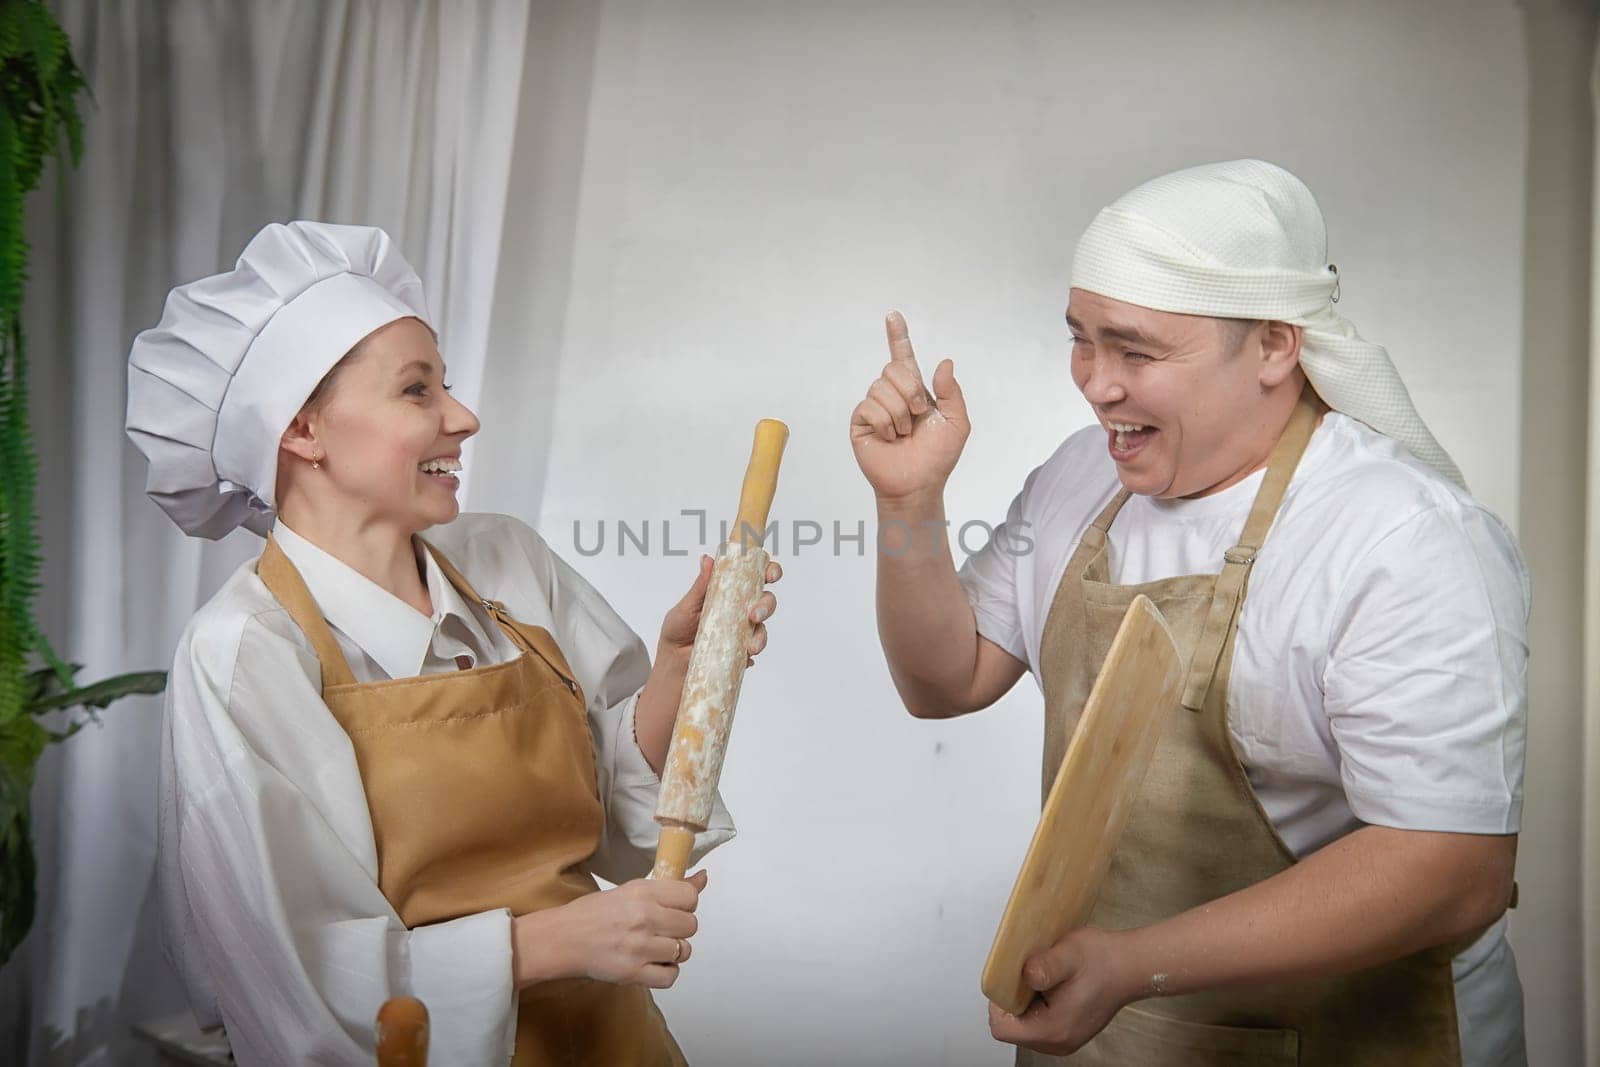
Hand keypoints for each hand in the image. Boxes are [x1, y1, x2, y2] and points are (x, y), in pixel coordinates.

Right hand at [513, 871, 709, 989]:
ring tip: (654, 948)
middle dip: (679, 929)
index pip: (690, 897)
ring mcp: (639, 946)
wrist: (562, 939)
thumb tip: (702, 878)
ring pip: (683, 951)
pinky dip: (666, 972)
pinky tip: (653, 964)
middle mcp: (644, 917)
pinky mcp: (633, 973)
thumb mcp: (630, 890)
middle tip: (661, 930)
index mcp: (643, 892)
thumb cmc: (592, 914)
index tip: (674, 909)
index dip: (685, 905)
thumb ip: (668, 888)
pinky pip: (671, 976)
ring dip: (673, 952)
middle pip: (691, 925)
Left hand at [658, 553, 782, 669]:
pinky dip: (751, 655)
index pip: (757, 576)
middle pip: (767, 601)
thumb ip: (700, 584)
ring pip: (763, 629)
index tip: (770, 575)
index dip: (770, 571)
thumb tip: (707, 559)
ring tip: (751, 647)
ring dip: (761, 636)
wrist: (671, 658)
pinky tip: (744, 658)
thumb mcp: (688, 604)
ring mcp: (743, 630)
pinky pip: (753, 651)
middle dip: (767, 606)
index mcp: (732, 591)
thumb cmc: (679, 627)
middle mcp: (741, 609)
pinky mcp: (741, 650)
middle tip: (755, 615)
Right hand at [850, 311, 969, 503]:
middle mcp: (893, 395)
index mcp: (915, 391)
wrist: (918, 483)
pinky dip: (886, 423)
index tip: (893, 316)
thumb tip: (944, 363)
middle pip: (893, 368)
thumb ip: (952, 392)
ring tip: (903, 433)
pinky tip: (889, 438)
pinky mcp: (861, 421)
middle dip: (911, 391)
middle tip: (917, 415)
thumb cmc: (938, 457)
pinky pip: (870, 406)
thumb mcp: (957, 423)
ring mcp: (875, 407)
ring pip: (881, 387)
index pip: (904, 358)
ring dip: (899, 413)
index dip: (898, 337)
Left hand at [988, 927, 1137, 1056]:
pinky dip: (1036, 1005)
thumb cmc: (1104, 960)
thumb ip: (1044, 966)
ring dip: (1024, 1002)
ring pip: (1023, 1026)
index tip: (1010, 980)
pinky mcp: (1067, 1031)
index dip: (999, 1001)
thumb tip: (1024, 974)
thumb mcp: (1069, 954)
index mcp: (1054, 1029)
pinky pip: (1037, 1023)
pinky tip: (1050, 986)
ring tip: (1042, 979)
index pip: (1002, 1027)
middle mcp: (1058, 1041)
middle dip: (1012, 1000)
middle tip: (1028, 976)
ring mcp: (1063, 1039)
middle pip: (1011, 1028)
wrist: (1130, 966)